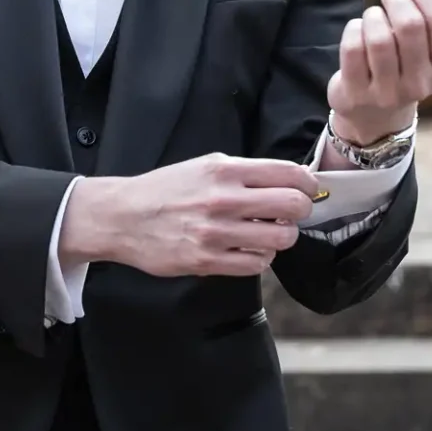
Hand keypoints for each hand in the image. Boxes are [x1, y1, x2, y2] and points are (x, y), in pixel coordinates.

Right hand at [58, 153, 321, 277]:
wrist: (122, 216)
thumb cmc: (165, 190)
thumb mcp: (204, 166)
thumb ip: (244, 173)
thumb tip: (287, 183)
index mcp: (224, 170)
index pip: (289, 173)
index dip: (308, 184)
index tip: (308, 190)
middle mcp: (223, 199)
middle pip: (293, 206)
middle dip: (301, 211)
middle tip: (292, 214)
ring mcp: (216, 232)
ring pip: (280, 239)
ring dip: (282, 237)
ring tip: (270, 234)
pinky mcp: (207, 261)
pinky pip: (256, 263)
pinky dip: (261, 257)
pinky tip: (250, 249)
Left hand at [327, 0, 431, 141]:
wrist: (374, 115)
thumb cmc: (404, 65)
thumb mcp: (428, 45)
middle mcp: (420, 84)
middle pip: (411, 25)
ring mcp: (387, 93)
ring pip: (380, 38)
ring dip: (373, 15)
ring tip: (373, 15)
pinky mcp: (356, 94)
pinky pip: (353, 49)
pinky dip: (353, 29)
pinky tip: (357, 29)